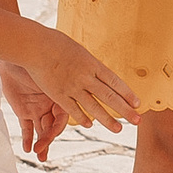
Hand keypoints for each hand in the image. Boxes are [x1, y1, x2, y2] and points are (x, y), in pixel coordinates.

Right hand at [0, 20, 136, 135]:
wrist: (35, 46)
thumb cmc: (54, 43)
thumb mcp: (78, 50)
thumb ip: (87, 63)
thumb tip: (96, 70)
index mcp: (92, 64)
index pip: (115, 82)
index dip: (127, 94)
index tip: (137, 103)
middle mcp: (85, 77)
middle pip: (109, 97)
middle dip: (125, 110)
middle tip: (137, 121)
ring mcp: (72, 87)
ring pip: (94, 107)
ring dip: (107, 120)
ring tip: (118, 130)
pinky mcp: (59, 95)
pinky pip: (73, 110)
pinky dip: (82, 118)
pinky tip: (90, 125)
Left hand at [0, 64, 68, 160]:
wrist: (15, 55)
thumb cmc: (37, 62)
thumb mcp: (49, 77)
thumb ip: (60, 89)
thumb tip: (77, 93)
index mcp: (61, 99)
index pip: (61, 119)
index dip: (58, 127)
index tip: (55, 134)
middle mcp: (51, 107)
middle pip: (51, 127)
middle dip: (47, 139)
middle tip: (42, 150)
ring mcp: (37, 110)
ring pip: (41, 131)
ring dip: (41, 143)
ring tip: (39, 156)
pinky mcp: (24, 112)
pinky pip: (26, 128)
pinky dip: (27, 139)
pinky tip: (27, 148)